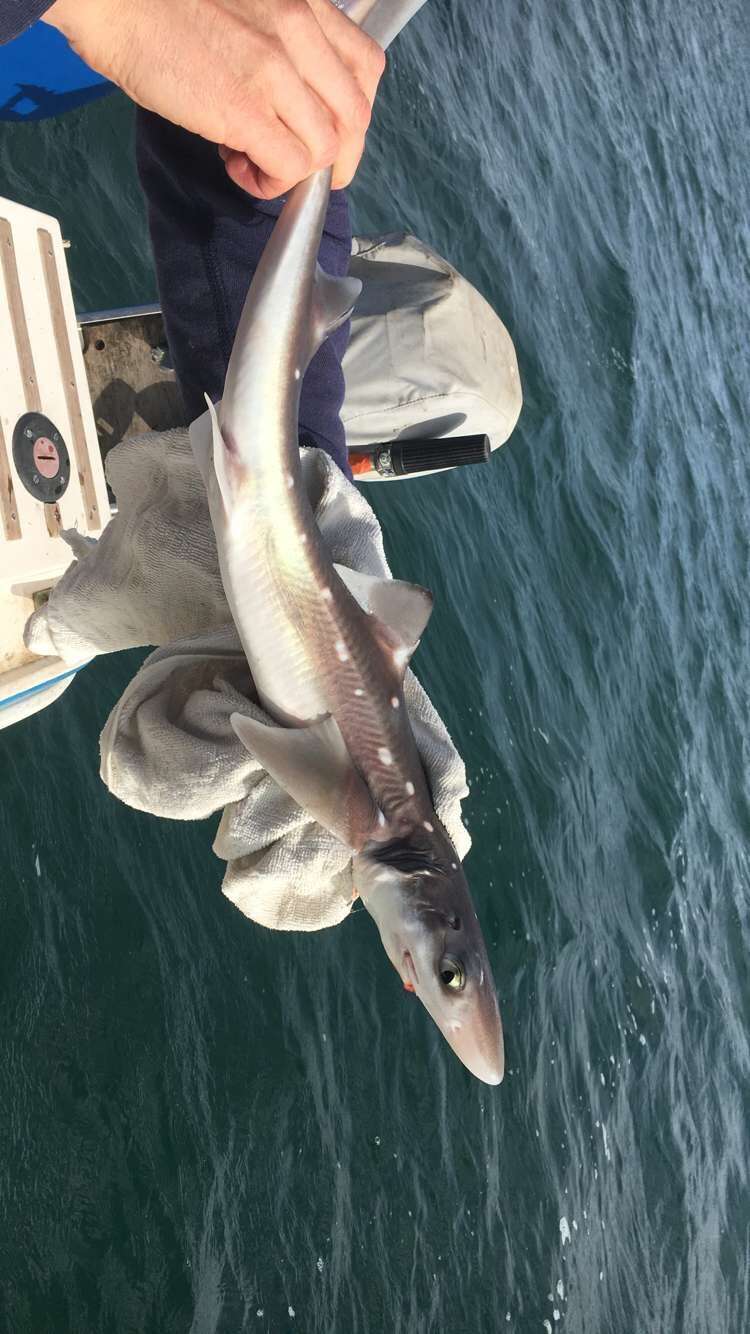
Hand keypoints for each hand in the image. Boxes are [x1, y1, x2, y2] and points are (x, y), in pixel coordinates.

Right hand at [45, 0, 384, 197]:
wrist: (114, 0)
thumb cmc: (165, 6)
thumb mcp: (248, 8)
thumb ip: (285, 45)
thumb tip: (295, 105)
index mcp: (305, 5)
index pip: (367, 69)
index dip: (353, 116)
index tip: (327, 134)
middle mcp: (299, 32)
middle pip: (354, 118)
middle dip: (334, 158)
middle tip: (294, 166)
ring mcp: (275, 70)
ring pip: (325, 149)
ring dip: (293, 171)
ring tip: (250, 159)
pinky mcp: (245, 108)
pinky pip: (289, 167)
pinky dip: (270, 182)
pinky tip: (238, 167)